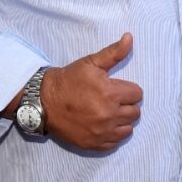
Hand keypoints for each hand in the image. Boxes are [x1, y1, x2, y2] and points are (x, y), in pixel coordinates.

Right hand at [41, 33, 142, 150]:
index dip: (129, 90)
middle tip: (113, 101)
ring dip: (123, 121)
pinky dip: (113, 134)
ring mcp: (101, 132)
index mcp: (111, 94)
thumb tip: (130, 37)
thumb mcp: (91, 62)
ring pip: (128, 129)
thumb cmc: (69, 79)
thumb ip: (114, 52)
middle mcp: (109, 115)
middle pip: (135, 113)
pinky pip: (115, 142)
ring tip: (110, 113)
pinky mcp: (93, 144)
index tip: (117, 89)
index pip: (138, 94)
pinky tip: (105, 125)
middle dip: (127, 105)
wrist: (44, 101)